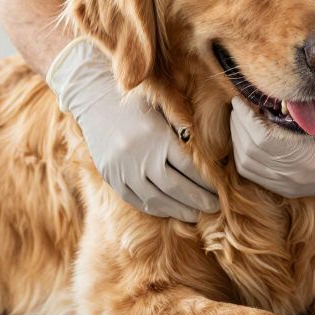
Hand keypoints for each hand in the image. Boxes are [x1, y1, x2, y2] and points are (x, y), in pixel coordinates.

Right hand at [47, 38, 218, 221]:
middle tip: (214, 208)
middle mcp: (141, 156)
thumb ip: (183, 132)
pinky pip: (137, 200)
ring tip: (195, 214)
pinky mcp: (112, 178)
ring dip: (179, 210)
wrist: (96, 100)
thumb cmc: (138, 104)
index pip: (190, 168)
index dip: (207, 183)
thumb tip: (210, 158)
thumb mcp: (163, 111)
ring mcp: (124, 170)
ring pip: (157, 199)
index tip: (219, 190)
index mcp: (159, 137)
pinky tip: (169, 210)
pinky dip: (155, 208)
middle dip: (198, 201)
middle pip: (177, 188)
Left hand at [229, 97, 314, 197]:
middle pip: (248, 150)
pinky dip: (246, 154)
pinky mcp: (287, 190)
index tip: (241, 99)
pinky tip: (249, 138)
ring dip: (239, 140)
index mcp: (304, 157)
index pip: (259, 137)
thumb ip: (298, 101)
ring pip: (246, 164)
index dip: (245, 117)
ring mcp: (289, 186)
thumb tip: (268, 87)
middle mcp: (292, 176)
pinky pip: (254, 174)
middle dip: (238, 125)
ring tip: (243, 120)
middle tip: (239, 106)